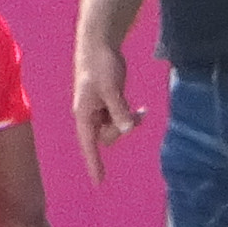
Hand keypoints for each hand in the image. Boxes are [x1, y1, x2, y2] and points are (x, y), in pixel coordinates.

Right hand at [75, 39, 144, 176]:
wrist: (99, 44)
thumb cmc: (100, 65)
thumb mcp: (111, 88)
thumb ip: (118, 109)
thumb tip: (127, 129)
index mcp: (84, 114)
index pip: (88, 145)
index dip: (94, 164)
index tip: (99, 183)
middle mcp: (90, 115)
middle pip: (107, 137)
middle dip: (121, 129)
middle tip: (133, 113)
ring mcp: (99, 109)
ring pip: (116, 127)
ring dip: (128, 121)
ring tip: (141, 109)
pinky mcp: (109, 101)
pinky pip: (120, 117)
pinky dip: (131, 115)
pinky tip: (142, 109)